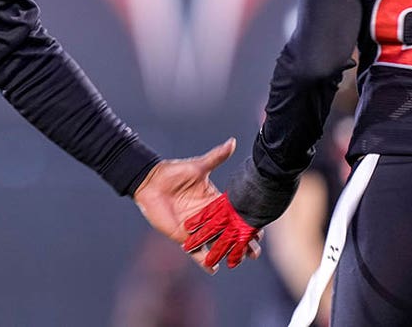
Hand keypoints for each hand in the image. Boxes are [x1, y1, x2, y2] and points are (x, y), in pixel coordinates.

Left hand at [132, 138, 251, 270]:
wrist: (150, 182)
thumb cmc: (174, 172)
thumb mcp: (198, 166)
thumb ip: (216, 157)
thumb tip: (232, 142)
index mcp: (215, 201)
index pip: (235, 215)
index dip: (247, 223)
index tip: (260, 229)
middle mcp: (209, 217)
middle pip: (230, 233)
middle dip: (243, 242)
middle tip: (255, 252)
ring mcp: (197, 228)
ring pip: (216, 244)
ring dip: (228, 253)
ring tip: (239, 260)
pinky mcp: (183, 237)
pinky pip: (196, 251)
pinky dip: (204, 261)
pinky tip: (214, 268)